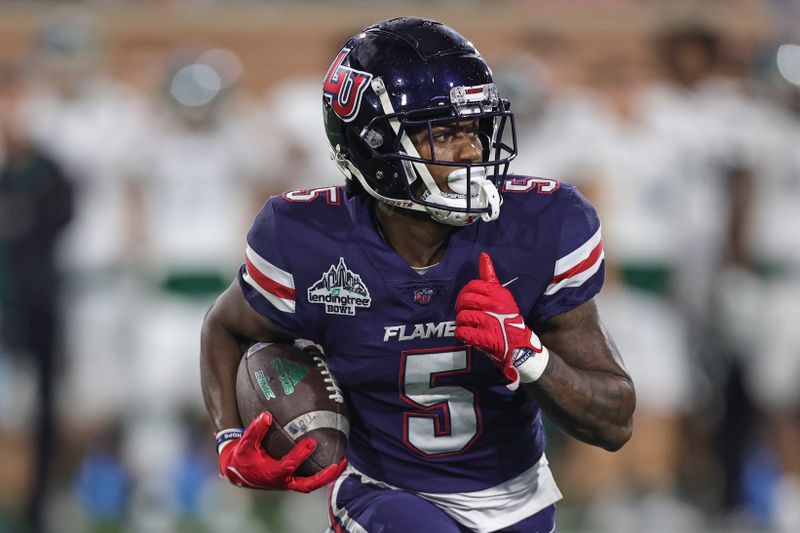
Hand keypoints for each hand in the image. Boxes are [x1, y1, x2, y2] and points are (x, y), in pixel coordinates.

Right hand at [218, 411, 346, 492]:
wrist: (238, 472)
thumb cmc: (242, 457)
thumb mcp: (245, 443)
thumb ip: (255, 429)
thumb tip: (267, 415)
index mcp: (272, 473)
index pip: (288, 465)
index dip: (300, 455)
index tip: (312, 442)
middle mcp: (283, 481)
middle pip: (308, 485)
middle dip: (324, 476)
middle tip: (338, 463)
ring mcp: (289, 483)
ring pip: (311, 484)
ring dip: (328, 475)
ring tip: (344, 461)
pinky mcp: (292, 480)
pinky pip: (310, 478)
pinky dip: (322, 471)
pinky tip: (333, 458)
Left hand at [455, 252, 549, 389]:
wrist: (518, 345)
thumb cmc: (507, 318)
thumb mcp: (501, 296)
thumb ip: (490, 277)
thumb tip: (483, 255)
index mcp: (499, 294)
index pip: (474, 286)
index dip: (465, 293)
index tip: (467, 300)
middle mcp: (495, 307)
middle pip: (465, 300)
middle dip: (461, 307)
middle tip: (465, 313)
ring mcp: (490, 323)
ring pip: (462, 317)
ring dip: (462, 323)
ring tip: (469, 325)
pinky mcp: (486, 339)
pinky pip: (462, 332)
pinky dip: (462, 334)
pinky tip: (468, 335)